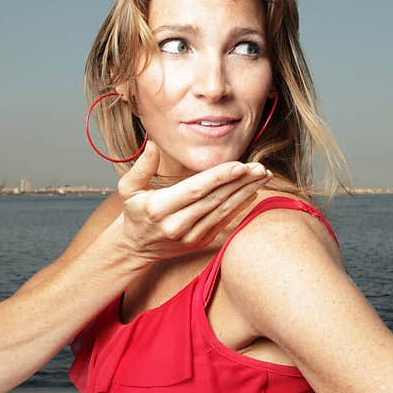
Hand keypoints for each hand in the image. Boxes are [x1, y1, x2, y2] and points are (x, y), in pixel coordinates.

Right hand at [115, 142, 272, 263]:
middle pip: (214, 200)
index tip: (240, 165)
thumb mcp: (128, 188)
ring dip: (245, 193)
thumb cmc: (135, 213)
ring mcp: (189, 236)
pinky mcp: (199, 242)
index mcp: (159, 208)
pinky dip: (239, 207)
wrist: (136, 247)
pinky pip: (223, 222)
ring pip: (222, 211)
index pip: (195, 190)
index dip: (218, 177)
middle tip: (260, 168)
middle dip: (240, 183)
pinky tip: (252, 193)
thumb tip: (152, 145)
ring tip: (263, 177)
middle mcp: (176, 224)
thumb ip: (141, 167)